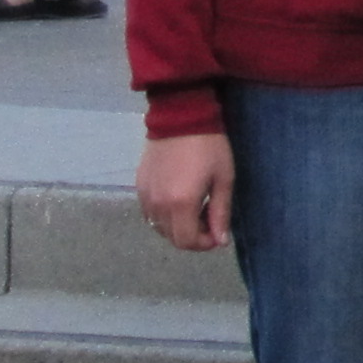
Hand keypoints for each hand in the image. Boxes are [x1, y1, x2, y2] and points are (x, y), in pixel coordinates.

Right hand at [137, 132, 232, 252]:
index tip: (217, 234)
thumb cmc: (209, 147)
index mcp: (180, 204)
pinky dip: (165, 216)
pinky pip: (150, 213)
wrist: (180, 118)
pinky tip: (180, 199)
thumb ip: (220, 213)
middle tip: (210, 219)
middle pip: (172, 238)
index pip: (186, 241)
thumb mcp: (223, 179)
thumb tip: (220, 241)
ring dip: (178, 227)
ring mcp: (145, 196)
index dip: (204, 244)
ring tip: (197, 207)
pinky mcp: (139, 187)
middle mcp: (157, 205)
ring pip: (159, 228)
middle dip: (193, 237)